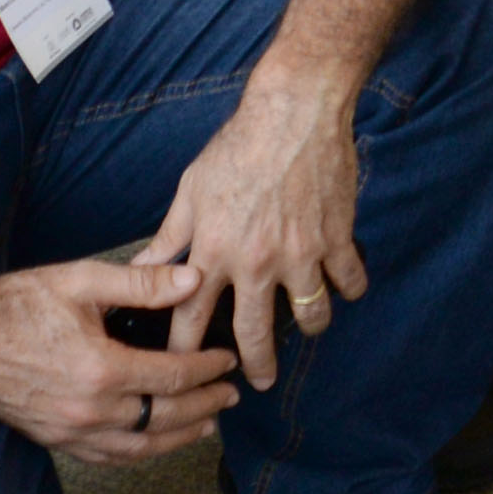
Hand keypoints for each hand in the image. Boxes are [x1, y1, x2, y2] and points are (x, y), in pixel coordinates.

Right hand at [0, 250, 247, 461]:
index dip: (208, 370)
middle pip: (165, 417)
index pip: (174, 376)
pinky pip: (107, 457)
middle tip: (231, 395)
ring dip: (179, 437)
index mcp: (103, 369)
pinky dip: (139, 453)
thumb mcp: (83, 281)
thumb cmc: (19, 303)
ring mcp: (70, 431)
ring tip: (207, 425)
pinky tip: (153, 444)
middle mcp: (90, 409)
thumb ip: (142, 284)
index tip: (228, 361)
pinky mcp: (54, 439)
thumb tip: (193, 279)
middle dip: (205, 405)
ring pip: (140, 447)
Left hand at [146, 59, 367, 351]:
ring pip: (311, 315)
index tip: (185, 371)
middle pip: (255, 334)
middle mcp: (255, 262)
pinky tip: (346, 289)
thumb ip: (170, 236)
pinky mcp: (336, 238)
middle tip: (259, 382)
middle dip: (256, 366)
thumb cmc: (237, 146)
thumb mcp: (191, 189)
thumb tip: (142, 267)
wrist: (294, 111)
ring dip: (310, 327)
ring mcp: (300, 254)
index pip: (191, 318)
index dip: (185, 352)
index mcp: (214, 252)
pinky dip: (350, 289)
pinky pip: (349, 280)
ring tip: (309, 328)